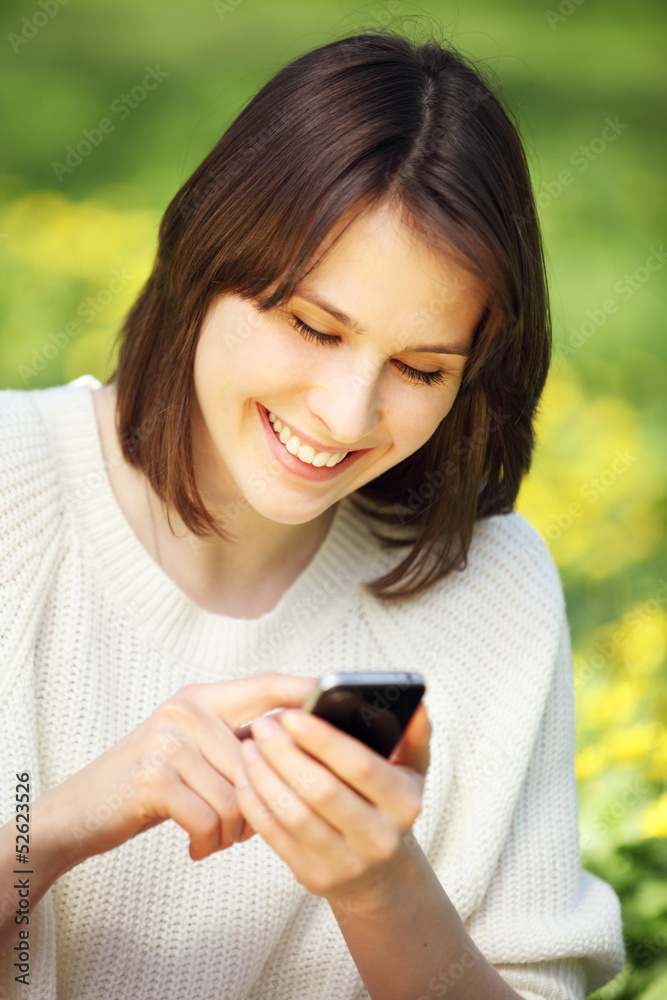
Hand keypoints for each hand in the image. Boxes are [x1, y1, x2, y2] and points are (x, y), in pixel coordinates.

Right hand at [33, 672, 316, 870]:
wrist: (77, 811)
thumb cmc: (148, 785)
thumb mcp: (191, 750)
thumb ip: (235, 743)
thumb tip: (299, 750)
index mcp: (203, 696)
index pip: (267, 684)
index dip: (306, 690)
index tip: (342, 695)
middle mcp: (187, 708)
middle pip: (260, 759)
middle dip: (260, 803)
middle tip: (242, 826)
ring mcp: (169, 739)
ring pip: (238, 794)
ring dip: (233, 830)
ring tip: (214, 837)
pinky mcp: (154, 776)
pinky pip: (211, 818)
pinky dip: (208, 842)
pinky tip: (196, 846)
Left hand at [232, 701, 431, 900]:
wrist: (381, 874)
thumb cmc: (388, 804)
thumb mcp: (411, 771)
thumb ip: (414, 735)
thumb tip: (418, 703)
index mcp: (405, 803)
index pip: (359, 766)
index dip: (323, 740)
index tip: (291, 714)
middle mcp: (379, 837)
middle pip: (321, 790)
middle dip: (285, 753)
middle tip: (262, 725)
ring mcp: (346, 863)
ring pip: (294, 815)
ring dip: (265, 777)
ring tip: (250, 747)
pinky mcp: (315, 878)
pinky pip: (276, 837)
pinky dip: (256, 804)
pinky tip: (246, 777)